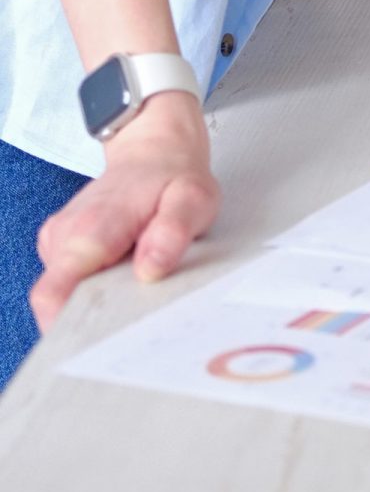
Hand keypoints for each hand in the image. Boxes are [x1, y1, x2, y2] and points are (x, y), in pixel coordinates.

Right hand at [29, 91, 218, 332]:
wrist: (154, 149)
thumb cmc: (172, 177)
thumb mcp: (194, 198)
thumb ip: (173, 232)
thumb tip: (149, 269)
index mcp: (91, 229)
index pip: (52, 295)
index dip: (67, 329)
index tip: (101, 342)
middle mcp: (65, 235)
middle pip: (57, 303)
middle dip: (91, 321)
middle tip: (134, 317)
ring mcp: (58, 240)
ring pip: (64, 293)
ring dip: (97, 302)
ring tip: (134, 287)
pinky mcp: (61, 246)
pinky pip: (69, 282)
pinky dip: (95, 289)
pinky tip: (123, 276)